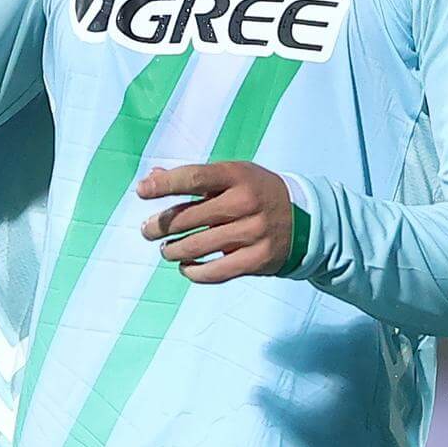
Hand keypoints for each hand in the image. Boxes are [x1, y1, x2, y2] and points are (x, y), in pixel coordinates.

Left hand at [137, 162, 295, 281]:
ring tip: (166, 249)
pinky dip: (193, 271)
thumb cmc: (255, 192)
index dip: (164, 185)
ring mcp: (253, 232)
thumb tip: (152, 179)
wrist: (305, 218)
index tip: (141, 192)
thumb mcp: (231, 176)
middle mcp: (245, 202)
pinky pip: (215, 271)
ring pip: (197, 246)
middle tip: (147, 230)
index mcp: (237, 175)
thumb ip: (192, 178)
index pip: (193, 177)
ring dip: (172, 250)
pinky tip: (185, 266)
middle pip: (189, 217)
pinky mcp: (258, 259)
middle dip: (160, 225)